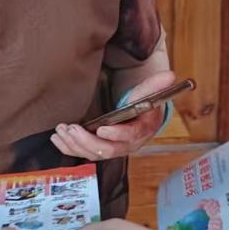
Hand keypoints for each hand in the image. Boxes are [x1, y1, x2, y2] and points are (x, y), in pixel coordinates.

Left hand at [51, 71, 176, 161]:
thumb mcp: (149, 94)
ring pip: (93, 153)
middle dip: (87, 141)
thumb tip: (171, 75)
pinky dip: (69, 148)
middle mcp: (126, 145)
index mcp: (141, 131)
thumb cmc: (142, 105)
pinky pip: (83, 153)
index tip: (102, 129)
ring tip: (61, 131)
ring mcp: (112, 149)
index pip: (130, 136)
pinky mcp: (99, 149)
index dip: (116, 134)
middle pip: (107, 150)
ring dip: (74, 144)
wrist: (138, 118)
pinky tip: (57, 139)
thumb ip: (155, 85)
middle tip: (71, 128)